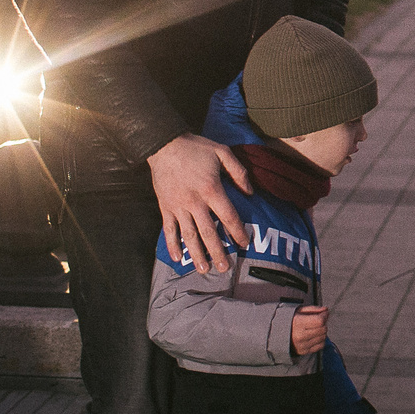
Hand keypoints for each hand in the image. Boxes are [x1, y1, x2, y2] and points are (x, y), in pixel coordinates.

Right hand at [150, 134, 250, 272]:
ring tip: (204, 269)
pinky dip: (172, 244)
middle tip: (225, 268)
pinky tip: (177, 258)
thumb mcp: (223, 152)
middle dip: (218, 251)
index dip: (237, 232)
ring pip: (189, 235)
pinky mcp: (165, 207)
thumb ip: (239, 172)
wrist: (164, 144)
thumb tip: (250, 192)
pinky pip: (169, 229)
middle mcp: (195, 202)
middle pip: (209, 232)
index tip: (244, 244)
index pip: (228, 216)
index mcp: (211, 189)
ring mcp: (178, 206)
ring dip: (197, 253)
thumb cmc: (196, 148)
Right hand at [292, 306, 327, 355]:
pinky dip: (320, 339)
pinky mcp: (304, 351)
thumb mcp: (299, 310)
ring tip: (314, 328)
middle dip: (323, 323)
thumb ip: (313, 309)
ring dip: (322, 331)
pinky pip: (321, 345)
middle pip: (323, 329)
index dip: (324, 315)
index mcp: (298, 323)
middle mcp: (300, 335)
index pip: (320, 321)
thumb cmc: (289, 320)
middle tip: (318, 320)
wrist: (275, 335)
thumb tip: (326, 310)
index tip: (323, 313)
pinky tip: (314, 335)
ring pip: (323, 337)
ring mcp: (302, 345)